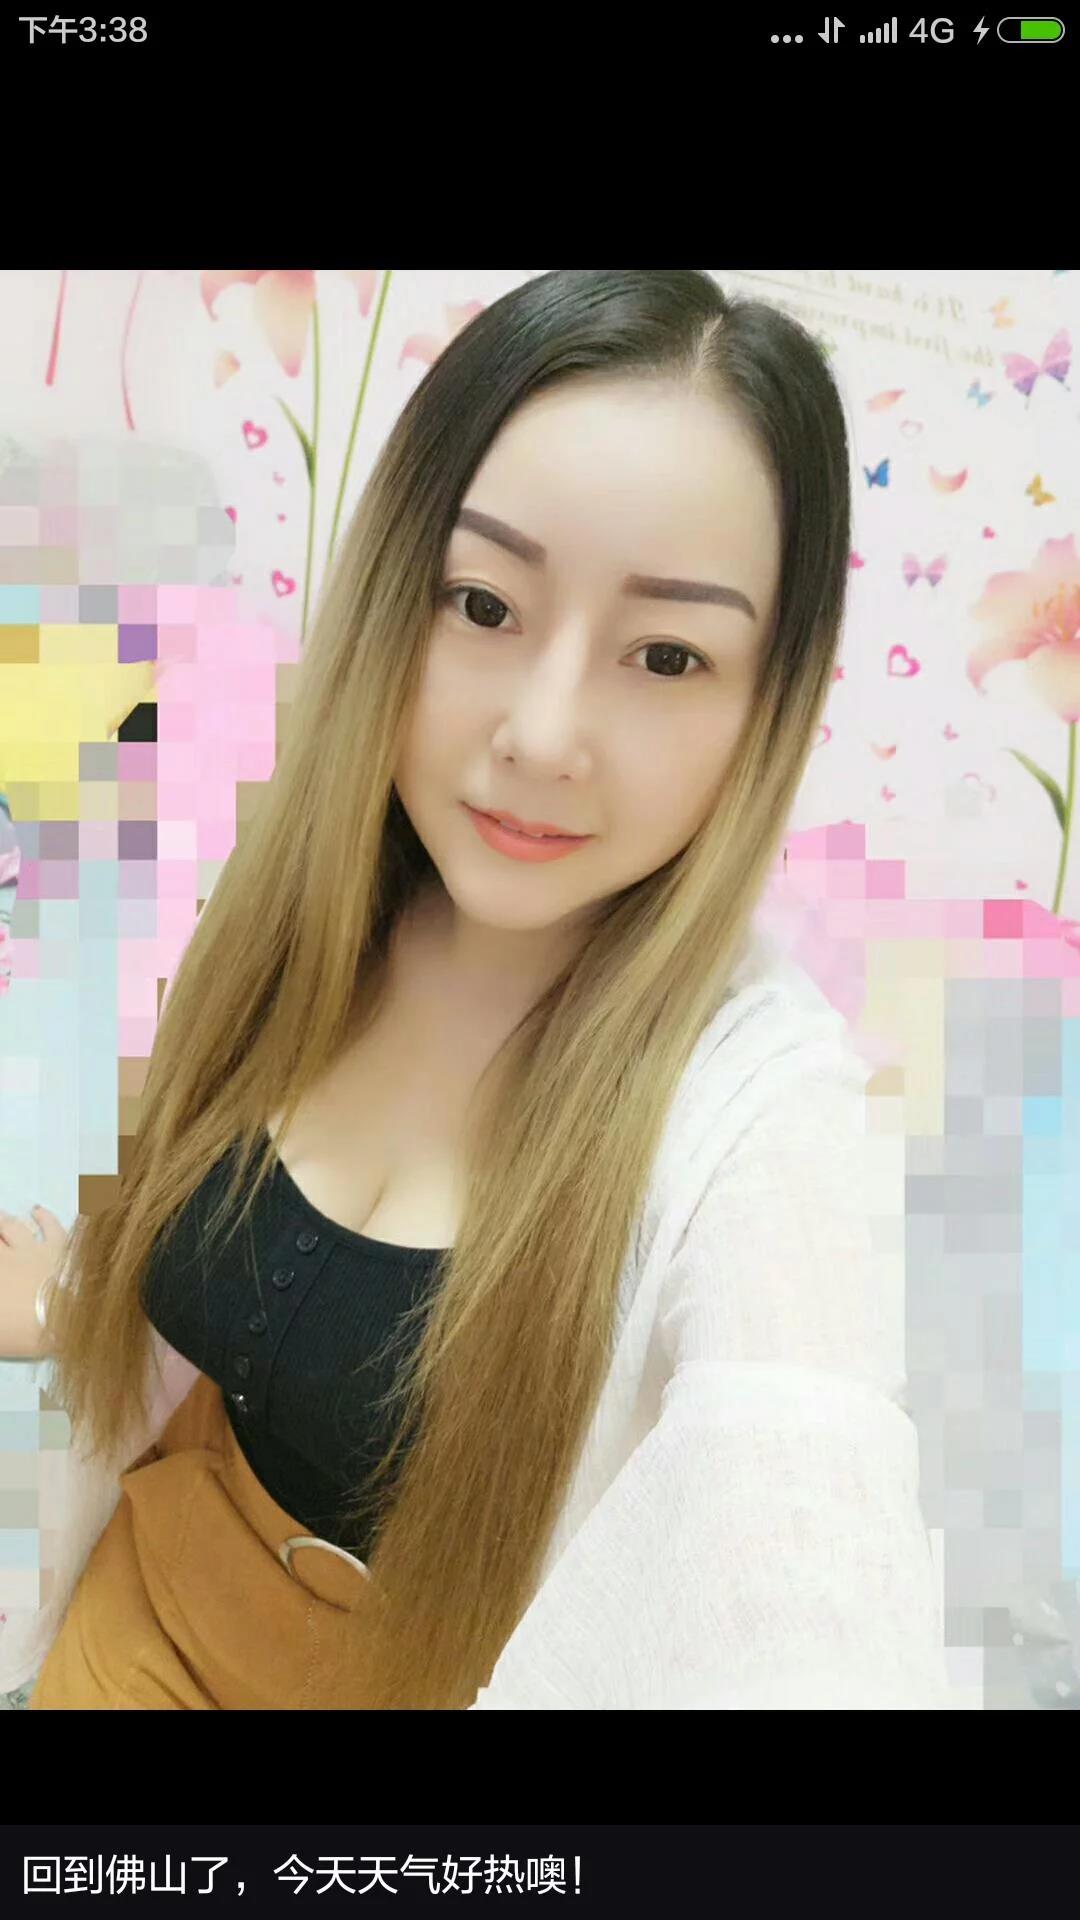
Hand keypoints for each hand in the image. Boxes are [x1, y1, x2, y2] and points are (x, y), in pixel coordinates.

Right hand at [0, 1204, 68, 1359]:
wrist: (60, 1323)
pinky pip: (50, 1226)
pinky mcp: (58, 1247)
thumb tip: (1, 1303)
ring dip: (2, 1220)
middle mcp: (3, 1258)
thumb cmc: (20, 1332)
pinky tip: (38, 1210)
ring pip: (11, 1226)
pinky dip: (44, 1216)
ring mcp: (30, 1249)